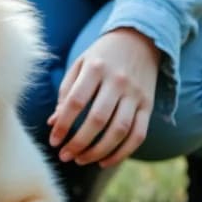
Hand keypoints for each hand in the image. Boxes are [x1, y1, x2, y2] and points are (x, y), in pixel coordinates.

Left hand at [46, 27, 160, 167]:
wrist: (139, 40)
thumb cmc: (102, 56)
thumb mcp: (80, 64)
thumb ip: (66, 91)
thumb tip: (54, 122)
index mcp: (95, 68)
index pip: (76, 101)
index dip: (63, 124)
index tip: (53, 140)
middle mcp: (117, 81)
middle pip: (98, 119)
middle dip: (79, 142)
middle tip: (65, 156)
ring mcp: (135, 94)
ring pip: (119, 130)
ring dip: (99, 151)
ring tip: (81, 160)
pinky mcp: (148, 105)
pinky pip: (138, 135)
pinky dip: (122, 152)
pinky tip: (104, 161)